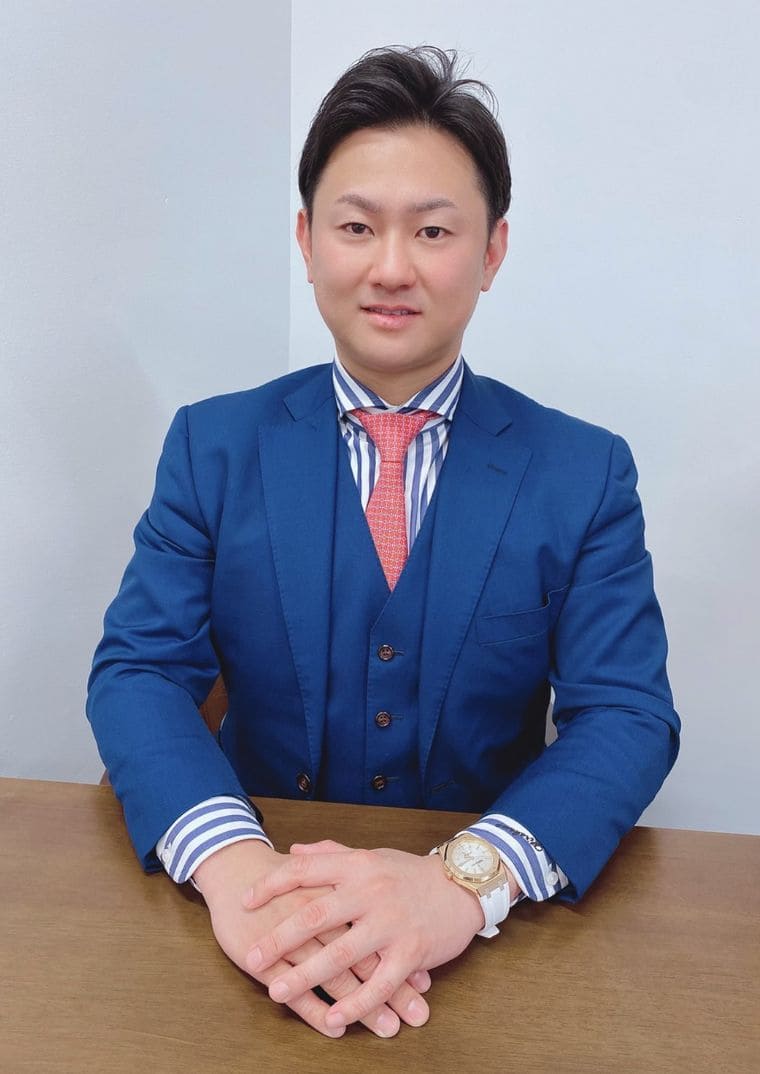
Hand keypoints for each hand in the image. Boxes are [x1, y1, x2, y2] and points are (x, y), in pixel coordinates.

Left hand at [243, 839, 485, 1031]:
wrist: (461, 887)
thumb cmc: (408, 873)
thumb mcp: (370, 855)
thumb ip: (331, 853)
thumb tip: (293, 851)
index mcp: (357, 865)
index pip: (306, 870)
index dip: (272, 884)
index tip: (245, 900)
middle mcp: (371, 891)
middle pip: (316, 915)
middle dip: (279, 938)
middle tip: (251, 958)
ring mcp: (391, 923)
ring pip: (342, 953)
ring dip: (307, 976)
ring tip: (277, 992)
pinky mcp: (412, 951)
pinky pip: (380, 982)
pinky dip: (356, 1002)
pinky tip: (334, 1016)